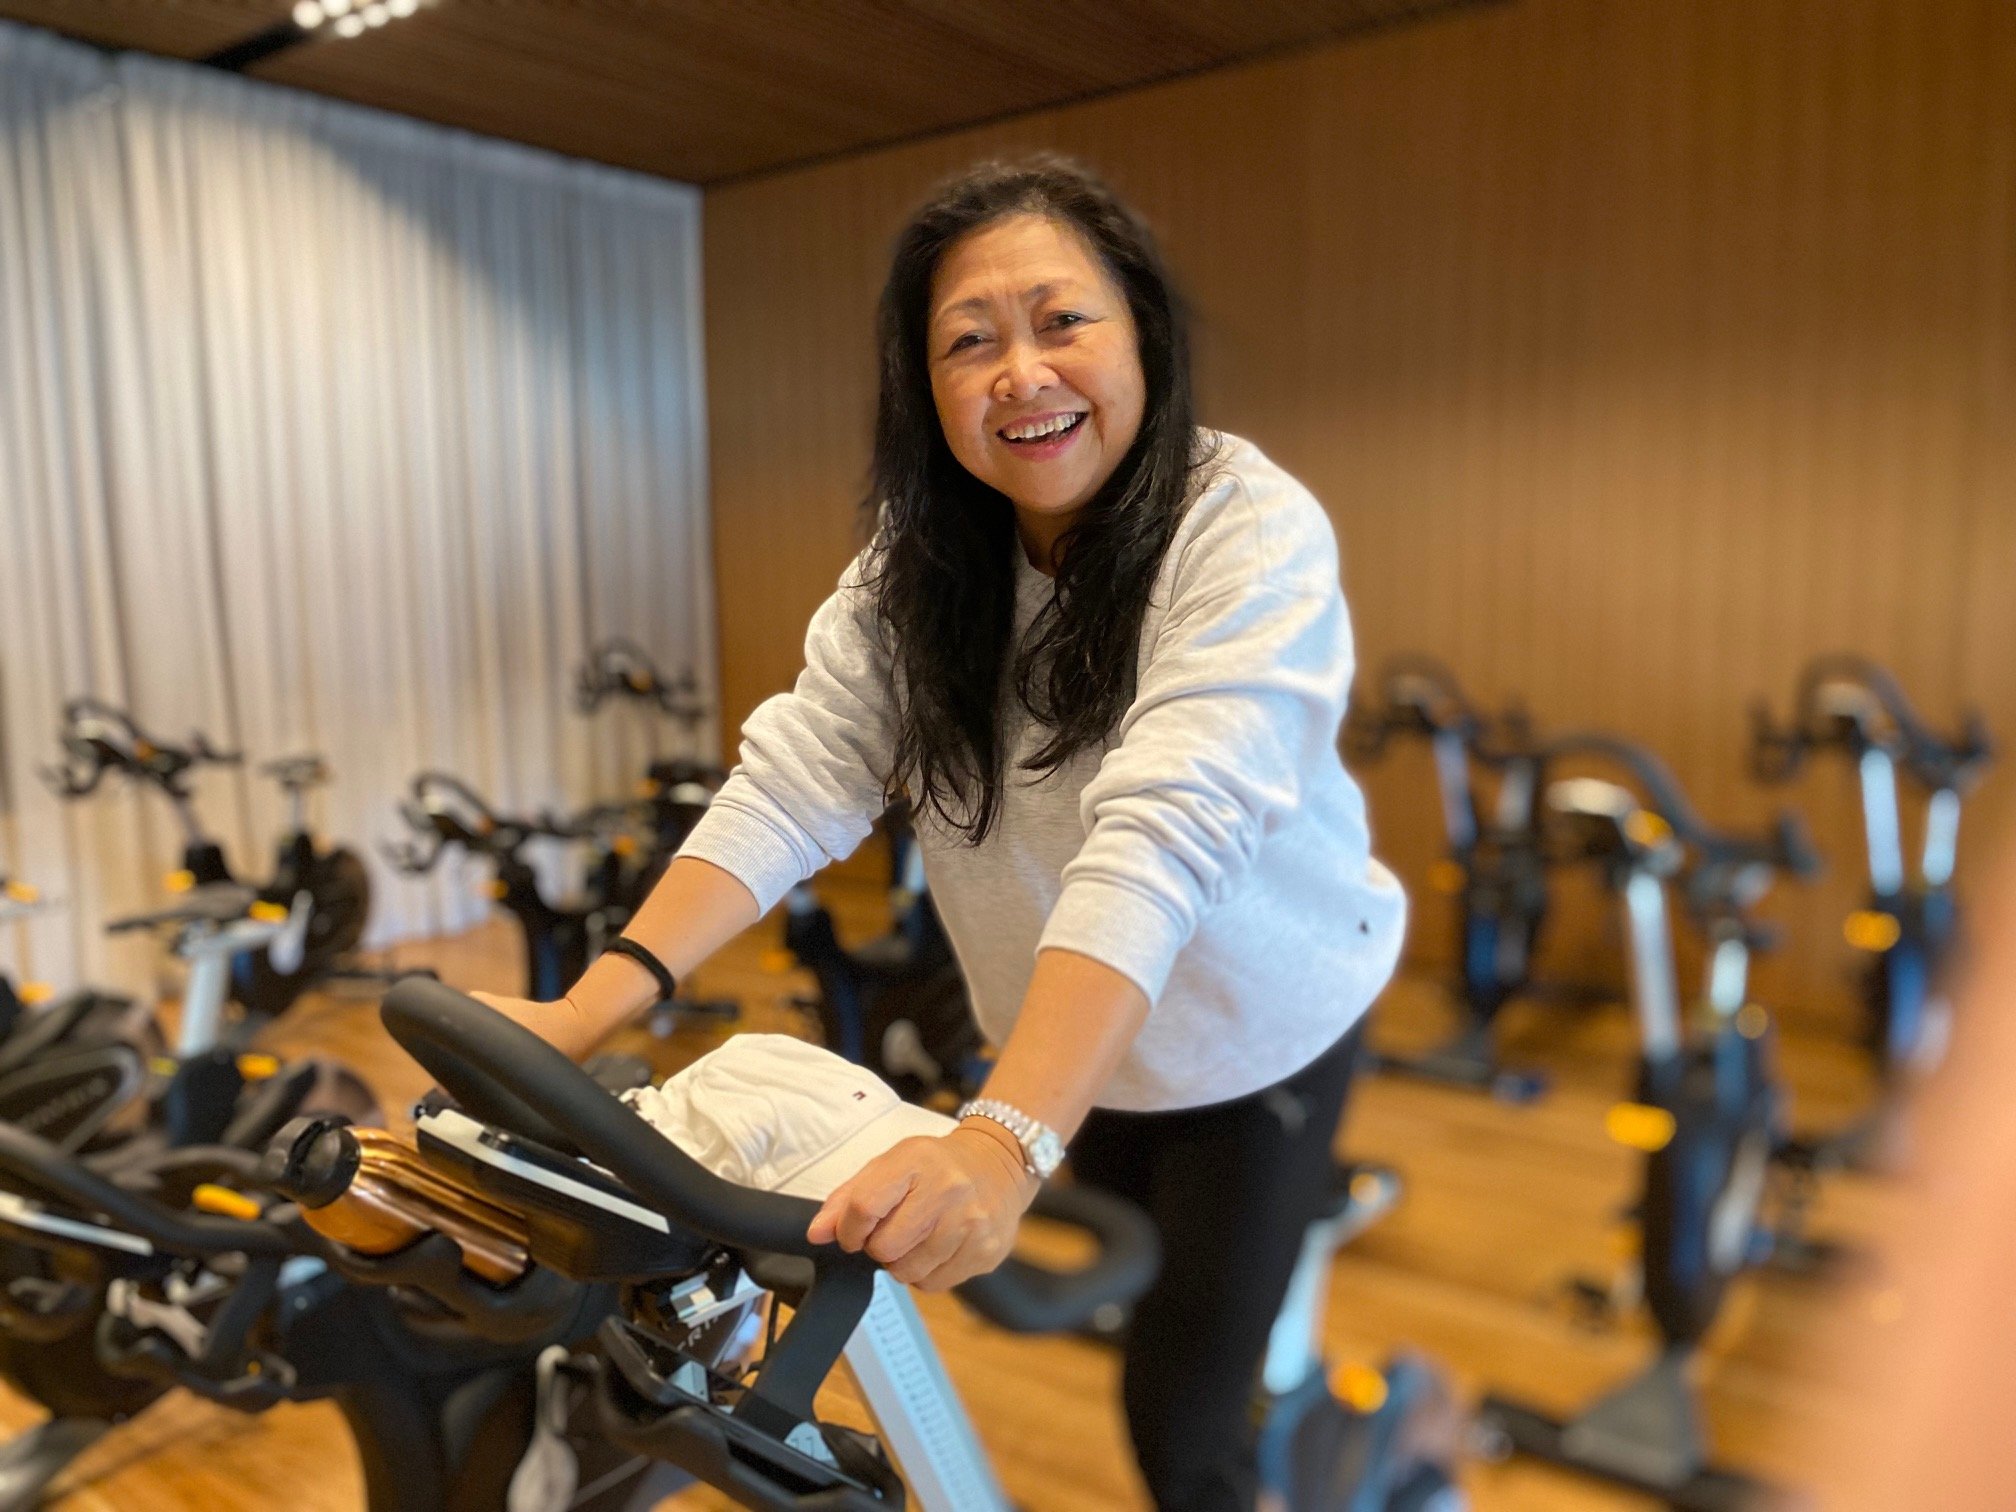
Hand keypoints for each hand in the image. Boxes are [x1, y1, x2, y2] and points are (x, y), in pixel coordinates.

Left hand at [806, 1123, 1038, 1290]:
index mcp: (917, 1162)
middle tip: (894, 1230)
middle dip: (878, 1246)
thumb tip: (816, 1233)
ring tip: (918, 1237)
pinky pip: (934, 1284)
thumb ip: (849, 1197)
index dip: (847, 1229)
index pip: (863, 1207)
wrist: (1000, 1163)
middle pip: (883, 1247)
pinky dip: (927, 1273)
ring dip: (902, 1262)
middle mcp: (948, 1191)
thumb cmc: (938, 1165)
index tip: (852, 1232)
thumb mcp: (892, 1164)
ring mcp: (970, 1224)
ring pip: (907, 1272)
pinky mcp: (986, 1252)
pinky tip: (938, 1248)